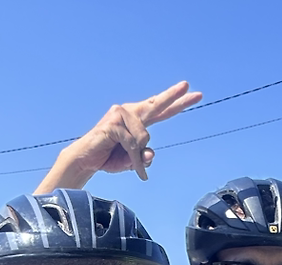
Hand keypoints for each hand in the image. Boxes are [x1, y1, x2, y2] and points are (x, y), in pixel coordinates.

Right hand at [37, 81, 201, 189]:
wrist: (86, 159)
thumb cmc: (110, 157)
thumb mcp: (132, 162)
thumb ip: (144, 158)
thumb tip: (150, 154)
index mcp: (138, 119)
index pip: (162, 110)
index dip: (178, 103)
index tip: (196, 94)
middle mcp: (130, 112)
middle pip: (156, 105)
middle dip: (172, 96)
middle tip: (188, 85)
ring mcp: (120, 114)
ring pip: (144, 138)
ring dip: (137, 155)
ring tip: (126, 162)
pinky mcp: (113, 122)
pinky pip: (132, 143)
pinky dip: (130, 157)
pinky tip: (120, 160)